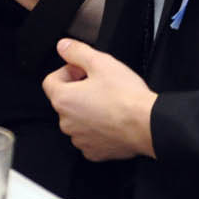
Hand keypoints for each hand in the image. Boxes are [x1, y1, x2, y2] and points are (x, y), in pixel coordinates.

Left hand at [43, 39, 157, 160]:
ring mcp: (80, 139)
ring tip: (109, 101)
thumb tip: (63, 46)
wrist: (146, 124)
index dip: (68, 71)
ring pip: (78, 119)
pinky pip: (89, 136)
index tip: (83, 70)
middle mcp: (67, 122)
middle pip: (65, 100)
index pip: (51, 81)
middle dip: (79, 90)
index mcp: (63, 100)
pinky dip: (97, 128)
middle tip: (100, 84)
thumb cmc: (126, 97)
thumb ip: (76, 51)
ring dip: (88, 109)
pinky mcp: (94, 151)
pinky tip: (112, 119)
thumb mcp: (100, 62)